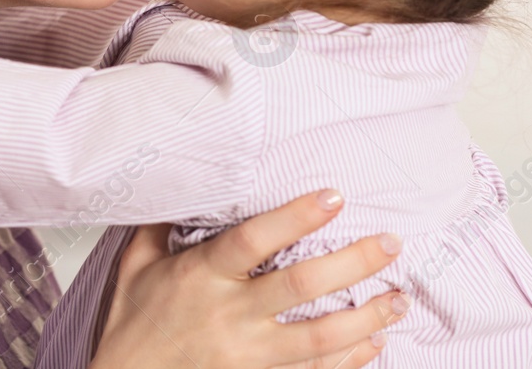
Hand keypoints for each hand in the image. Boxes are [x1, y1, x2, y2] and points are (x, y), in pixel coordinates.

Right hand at [90, 190, 405, 368]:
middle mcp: (230, 314)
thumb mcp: (137, 264)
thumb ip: (164, 224)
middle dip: (353, 263)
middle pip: (300, 285)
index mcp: (202, 275)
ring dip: (366, 317)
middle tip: (391, 244)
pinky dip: (348, 360)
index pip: (255, 240)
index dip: (296, 217)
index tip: (334, 196)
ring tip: (399, 298)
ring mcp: (247, 354)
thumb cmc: (132, 324)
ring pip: (319, 337)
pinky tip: (374, 342)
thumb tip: (186, 180)